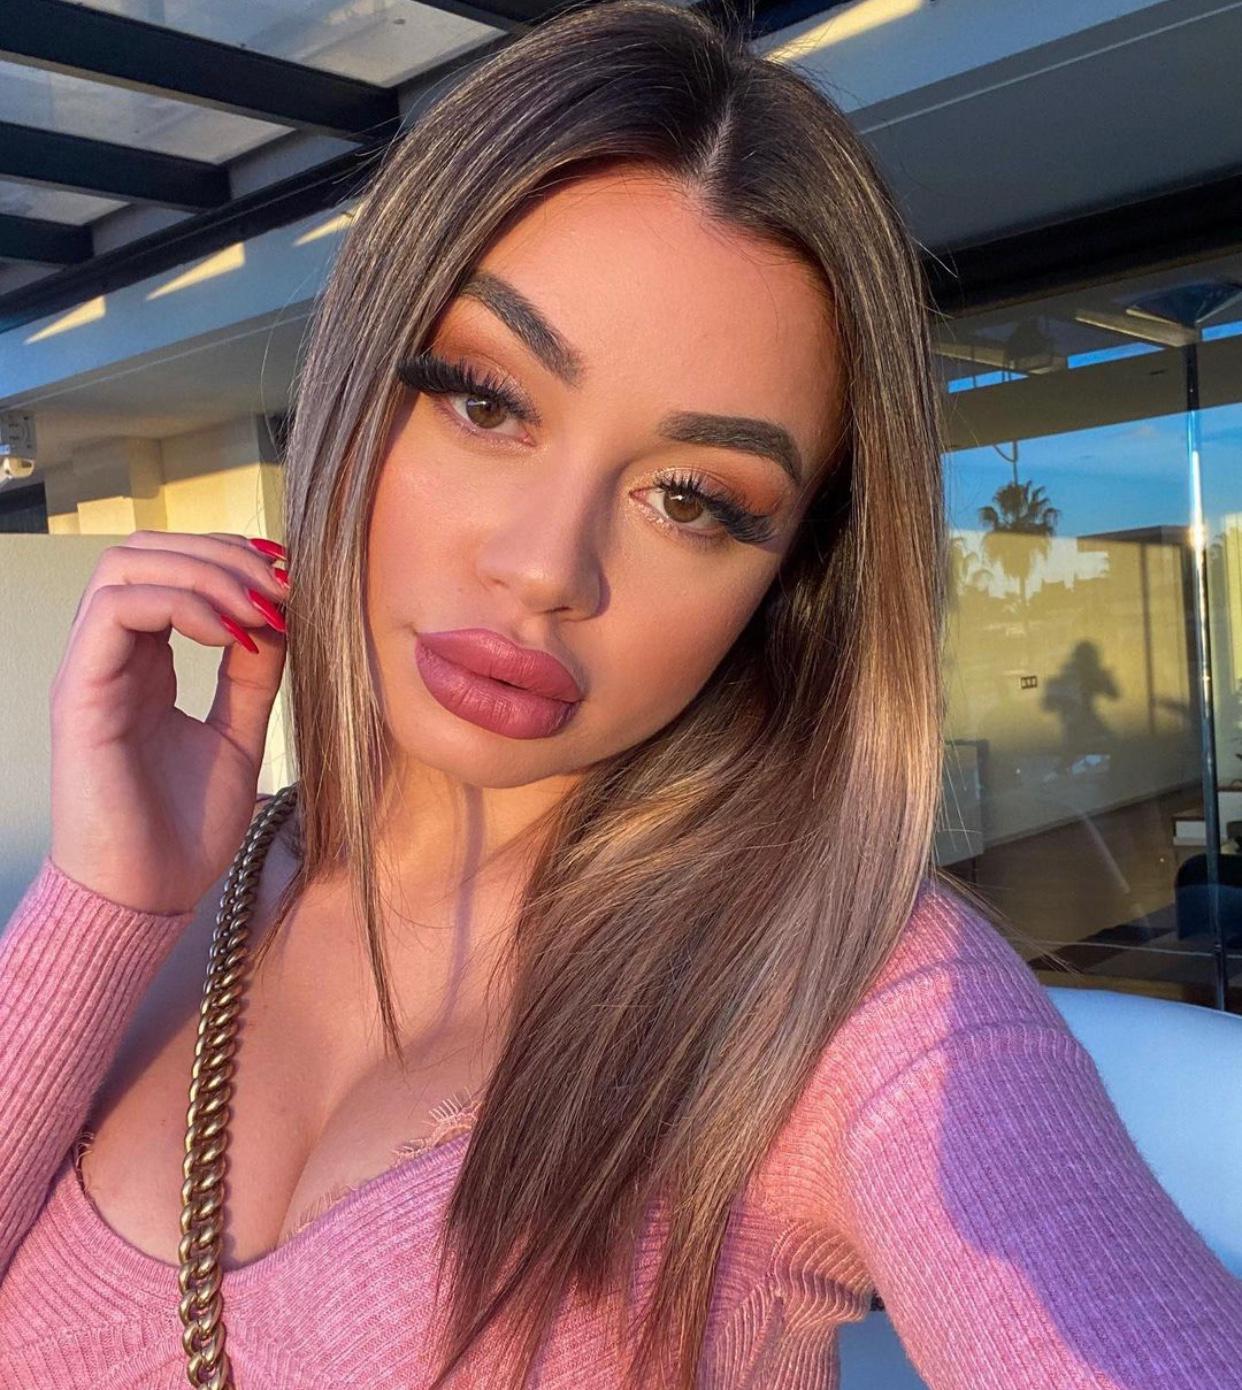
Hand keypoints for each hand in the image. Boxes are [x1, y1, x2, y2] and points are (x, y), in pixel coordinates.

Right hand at [48, 530, 289, 914]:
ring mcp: (91, 670)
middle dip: (222, 554)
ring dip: (204, 572)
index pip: (172, 569)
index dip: (233, 560)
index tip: (293, 584)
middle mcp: (113, 657)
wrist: (146, 896)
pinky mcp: (80, 694)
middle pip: (146, 551)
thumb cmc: (183, 829)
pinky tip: (230, 635)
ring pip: (125, 566)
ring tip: (259, 609)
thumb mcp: (237, 735)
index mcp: (146, 663)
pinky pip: (113, 611)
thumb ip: (252, 676)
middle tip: (281, 586)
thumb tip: (280, 615)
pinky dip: (179, 604)